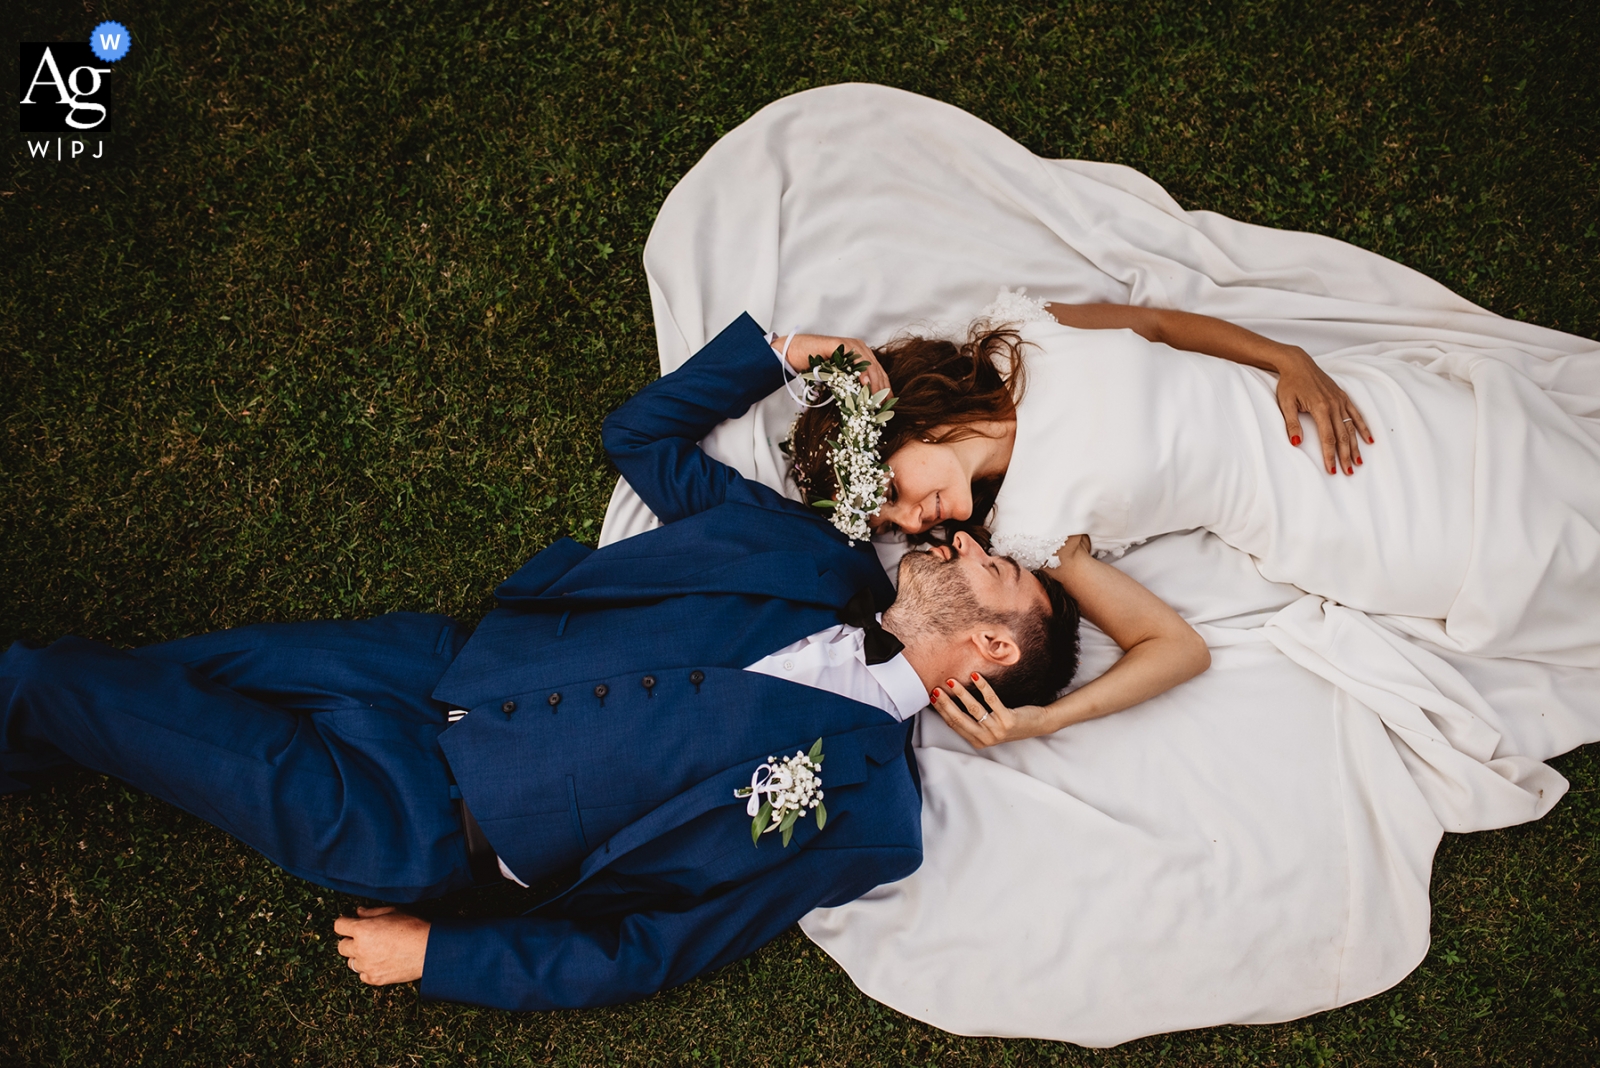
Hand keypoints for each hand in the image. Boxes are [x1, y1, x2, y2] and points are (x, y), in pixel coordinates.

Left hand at [333, 906, 428, 985]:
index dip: (344, 923)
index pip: (339, 926)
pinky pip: (362, 975)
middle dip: (350, 941)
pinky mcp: (375, 979)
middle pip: (341, 947)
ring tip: (374, 951)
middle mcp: (360, 949)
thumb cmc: (413, 927)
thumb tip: (358, 912)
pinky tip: (380, 962)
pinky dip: (368, 969)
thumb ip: (372, 912)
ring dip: (359, 956)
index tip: (349, 922)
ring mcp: (367, 966)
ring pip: (351, 962)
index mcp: (362, 930)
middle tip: (364, 937)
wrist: (428, 950)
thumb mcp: (393, 912)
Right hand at [773, 333, 889, 394]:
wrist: (796, 354)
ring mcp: (852, 345)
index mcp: (862, 355)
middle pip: (877, 369)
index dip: (885, 388)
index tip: (888, 404)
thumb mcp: (839, 378)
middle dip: (882, 389)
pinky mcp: (842, 344)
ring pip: (870, 365)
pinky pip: (856, 358)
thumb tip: (863, 402)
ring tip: (875, 398)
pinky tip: (864, 383)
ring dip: (874, 383)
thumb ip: (851, 384)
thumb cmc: (815, 366)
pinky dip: (862, 371)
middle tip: (882, 405)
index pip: (879, 372)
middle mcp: (860, 348)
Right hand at [929, 672, 1046, 748]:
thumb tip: (949, 702)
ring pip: (974, 709)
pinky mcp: (1008, 720)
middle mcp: (986, 738)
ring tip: (951, 681)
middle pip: (960, 719)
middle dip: (945, 703)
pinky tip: (975, 675)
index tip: (932, 697)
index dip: (941, 710)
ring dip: (961, 693)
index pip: (954, 725)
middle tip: (935, 689)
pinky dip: (982, 686)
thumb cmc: (1010, 722)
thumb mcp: (989, 726)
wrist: (1038, 724)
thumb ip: (972, 720)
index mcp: (978, 741)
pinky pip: (991, 700)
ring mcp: (997, 730)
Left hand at [1271, 345, 1373, 475]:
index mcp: (1320, 408)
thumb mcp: (1286, 403)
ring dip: (1355, 446)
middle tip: (1348, 472)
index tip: (1331, 469)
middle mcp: (1334, 405)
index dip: (1330, 455)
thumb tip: (1295, 442)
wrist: (1298, 364)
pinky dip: (1363, 428)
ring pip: (1351, 428)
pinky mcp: (1343, 397)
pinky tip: (1369, 440)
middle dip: (1345, 456)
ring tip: (1358, 462)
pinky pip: (1356, 415)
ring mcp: (1340, 401)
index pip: (1327, 438)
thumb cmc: (1289, 383)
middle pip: (1342, 436)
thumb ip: (1291, 423)